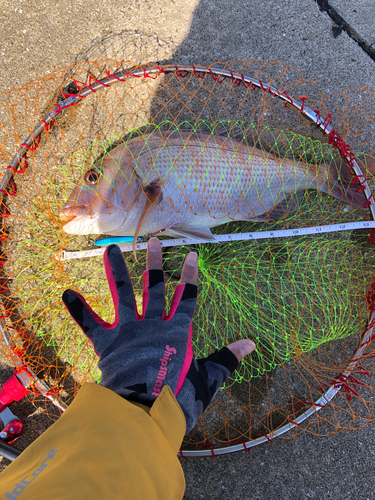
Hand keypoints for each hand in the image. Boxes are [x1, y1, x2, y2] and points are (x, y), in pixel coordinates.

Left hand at [62, 239, 255, 432]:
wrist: (145, 413)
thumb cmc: (178, 398)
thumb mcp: (208, 380)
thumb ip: (227, 359)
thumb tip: (251, 344)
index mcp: (177, 331)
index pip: (188, 297)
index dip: (191, 276)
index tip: (192, 254)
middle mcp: (153, 323)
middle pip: (156, 287)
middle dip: (155, 263)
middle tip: (152, 242)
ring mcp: (129, 330)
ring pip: (124, 293)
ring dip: (117, 270)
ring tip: (111, 249)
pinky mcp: (108, 342)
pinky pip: (90, 322)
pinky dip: (78, 309)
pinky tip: (66, 292)